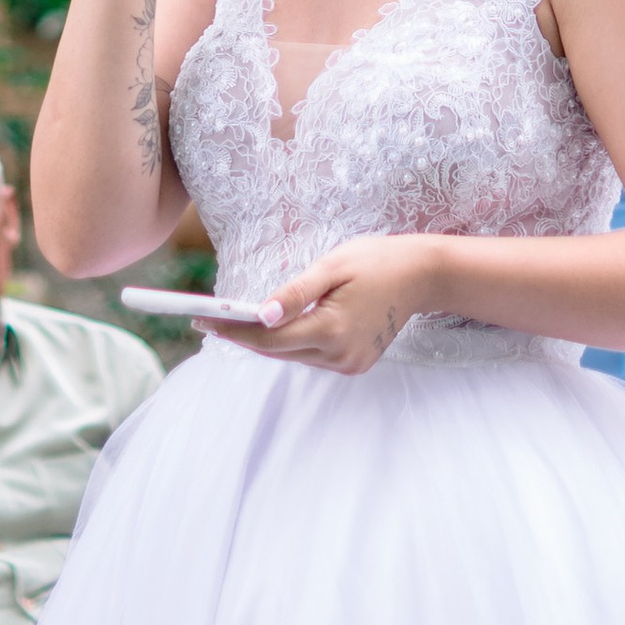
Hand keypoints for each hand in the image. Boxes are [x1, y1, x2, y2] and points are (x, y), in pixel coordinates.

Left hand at [202, 236, 427, 375]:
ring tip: (235, 322)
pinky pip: (312, 355)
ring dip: (268, 340)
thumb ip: (296, 292)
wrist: (421, 276)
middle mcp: (340, 355)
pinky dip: (292, 342)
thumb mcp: (332, 266)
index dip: (233, 332)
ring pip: (293, 355)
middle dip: (243, 336)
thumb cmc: (375, 261)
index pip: (269, 340)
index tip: (203, 321)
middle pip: (277, 351)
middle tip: (210, 319)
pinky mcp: (355, 363)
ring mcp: (349, 364)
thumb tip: (261, 315)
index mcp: (332, 329)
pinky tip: (278, 327)